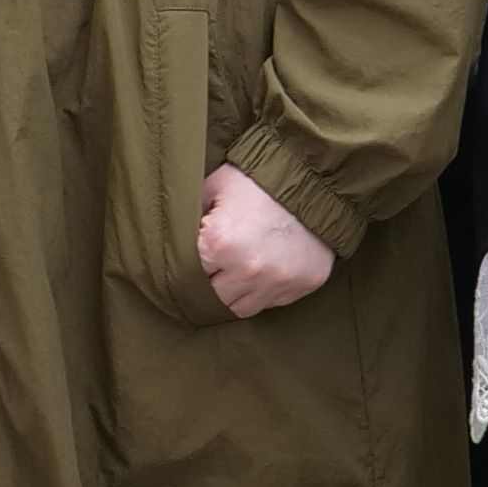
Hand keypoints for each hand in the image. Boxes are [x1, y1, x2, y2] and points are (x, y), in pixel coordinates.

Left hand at [198, 163, 334, 319]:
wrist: (313, 178)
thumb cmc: (258, 180)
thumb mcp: (215, 186)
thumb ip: (190, 213)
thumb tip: (173, 233)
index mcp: (217, 244)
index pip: (186, 273)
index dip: (187, 264)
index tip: (192, 257)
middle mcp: (246, 270)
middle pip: (211, 297)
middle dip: (209, 282)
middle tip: (214, 264)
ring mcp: (276, 282)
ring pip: (239, 308)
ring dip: (233, 293)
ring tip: (235, 271)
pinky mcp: (300, 286)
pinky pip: (270, 303)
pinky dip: (261, 292)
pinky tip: (261, 271)